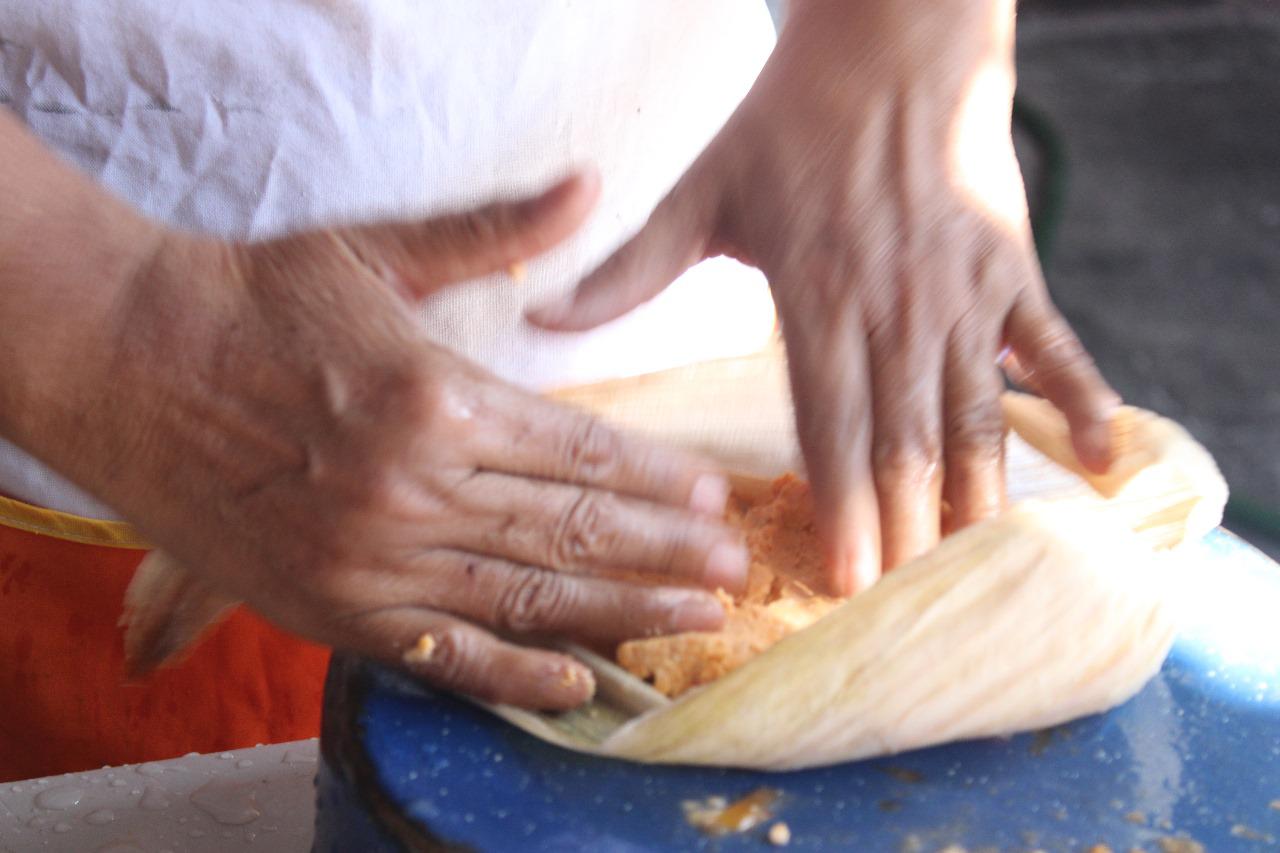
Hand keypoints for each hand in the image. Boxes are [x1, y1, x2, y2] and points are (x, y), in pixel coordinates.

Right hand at [59, 174, 747, 709]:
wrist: (122, 357)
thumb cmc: (251, 298)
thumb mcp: (376, 251)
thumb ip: (494, 234)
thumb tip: (586, 185)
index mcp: (435, 396)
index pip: (580, 452)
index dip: (655, 480)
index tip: (712, 498)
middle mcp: (413, 488)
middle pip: (572, 530)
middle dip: (665, 553)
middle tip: (735, 572)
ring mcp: (372, 560)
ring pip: (528, 595)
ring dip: (624, 612)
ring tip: (697, 622)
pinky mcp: (329, 609)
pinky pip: (442, 655)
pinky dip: (514, 674)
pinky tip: (577, 683)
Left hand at [529, 0, 1117, 594]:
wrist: (892, 43)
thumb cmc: (792, 122)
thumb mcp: (702, 191)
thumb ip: (628, 270)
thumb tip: (538, 315)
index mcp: (817, 296)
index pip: (831, 425)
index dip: (841, 507)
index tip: (845, 581)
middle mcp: (896, 306)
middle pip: (904, 440)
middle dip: (906, 531)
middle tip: (906, 610)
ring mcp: (963, 291)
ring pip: (975, 413)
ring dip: (979, 497)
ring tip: (980, 574)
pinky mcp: (1011, 269)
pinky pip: (1055, 346)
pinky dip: (1083, 401)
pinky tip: (1105, 464)